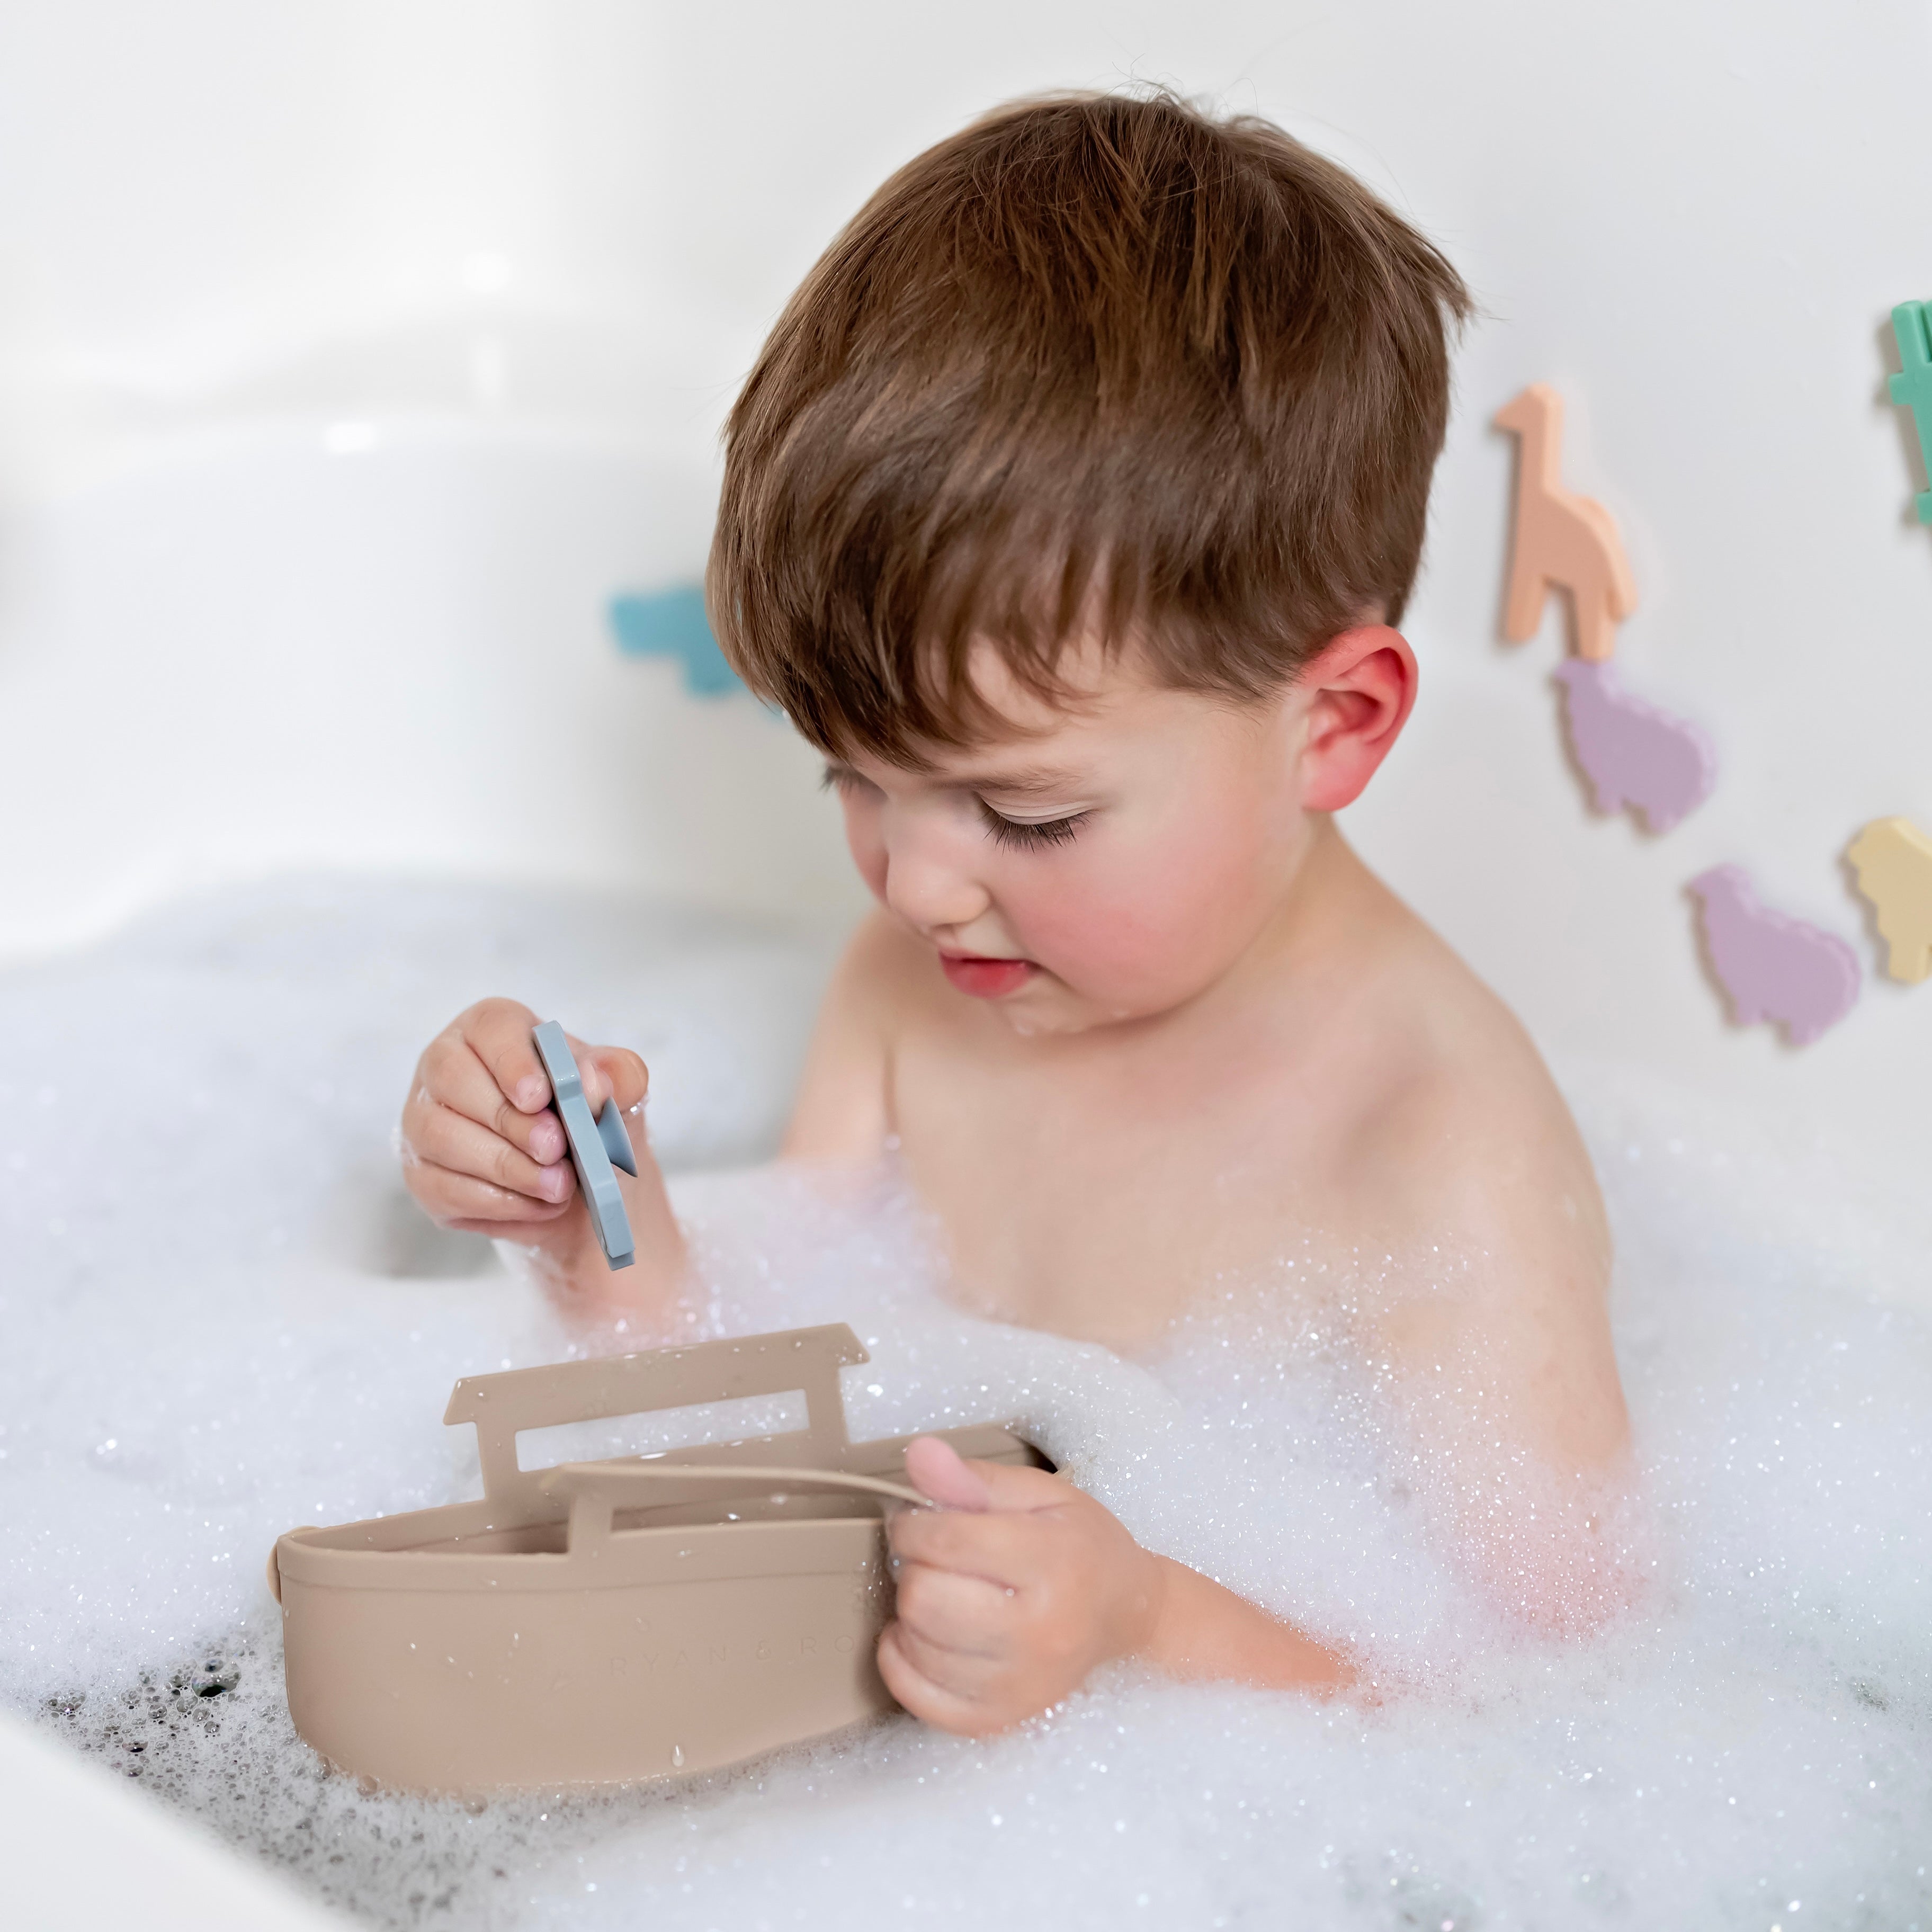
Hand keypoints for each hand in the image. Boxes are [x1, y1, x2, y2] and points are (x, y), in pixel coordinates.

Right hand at [397, 997, 649, 1271]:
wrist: (583, 1183)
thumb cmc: (591, 1121)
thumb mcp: (621, 1095)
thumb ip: (619, 1078)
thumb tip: (595, 1080)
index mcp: (495, 1029)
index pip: (490, 1026)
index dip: (511, 1060)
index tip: (539, 1095)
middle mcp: (446, 1066)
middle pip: (452, 1078)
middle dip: (509, 1120)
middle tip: (556, 1149)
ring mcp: (424, 1120)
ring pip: (440, 1136)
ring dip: (505, 1166)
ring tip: (558, 1185)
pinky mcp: (422, 1173)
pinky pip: (440, 1186)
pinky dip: (496, 1201)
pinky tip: (537, 1204)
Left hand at [877, 1437, 1165, 1735]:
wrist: (1127, 1615)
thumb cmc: (1082, 1547)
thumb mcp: (1041, 1495)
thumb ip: (975, 1478)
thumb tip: (918, 1456)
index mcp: (1052, 1563)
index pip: (946, 1541)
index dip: (912, 1523)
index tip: (918, 1520)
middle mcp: (1039, 1632)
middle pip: (923, 1598)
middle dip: (914, 1567)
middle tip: (936, 1559)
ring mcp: (1019, 1685)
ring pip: (916, 1646)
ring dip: (911, 1613)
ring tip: (942, 1593)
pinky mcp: (1001, 1719)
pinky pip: (920, 1699)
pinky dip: (904, 1663)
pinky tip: (924, 1636)